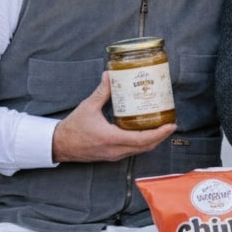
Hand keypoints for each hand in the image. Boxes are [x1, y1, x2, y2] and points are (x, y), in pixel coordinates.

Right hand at [52, 72, 176, 162]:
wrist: (60, 145)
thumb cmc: (73, 127)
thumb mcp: (88, 106)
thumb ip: (102, 91)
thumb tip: (110, 75)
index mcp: (112, 138)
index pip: (142, 139)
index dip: (159, 133)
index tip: (171, 125)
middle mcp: (116, 150)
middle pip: (146, 146)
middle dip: (161, 136)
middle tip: (171, 124)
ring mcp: (115, 155)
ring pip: (140, 150)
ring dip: (153, 140)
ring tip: (161, 127)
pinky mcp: (112, 156)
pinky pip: (133, 151)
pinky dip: (143, 143)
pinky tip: (145, 132)